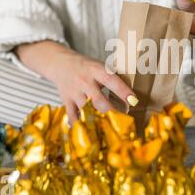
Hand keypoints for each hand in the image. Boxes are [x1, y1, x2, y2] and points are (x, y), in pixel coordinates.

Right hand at [16, 41, 137, 122]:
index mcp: (96, 70)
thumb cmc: (87, 67)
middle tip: (123, 119)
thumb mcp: (100, 66)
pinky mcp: (66, 101)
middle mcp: (85, 81)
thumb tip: (132, 94)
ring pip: (87, 111)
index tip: (133, 100)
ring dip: (98, 120)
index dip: (123, 91)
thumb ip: (112, 78)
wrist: (60, 63)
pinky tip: (89, 131)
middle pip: (98, 100)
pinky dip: (80, 125)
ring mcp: (74, 92)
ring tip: (109, 128)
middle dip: (112, 112)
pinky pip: (73, 116)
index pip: (111, 80)